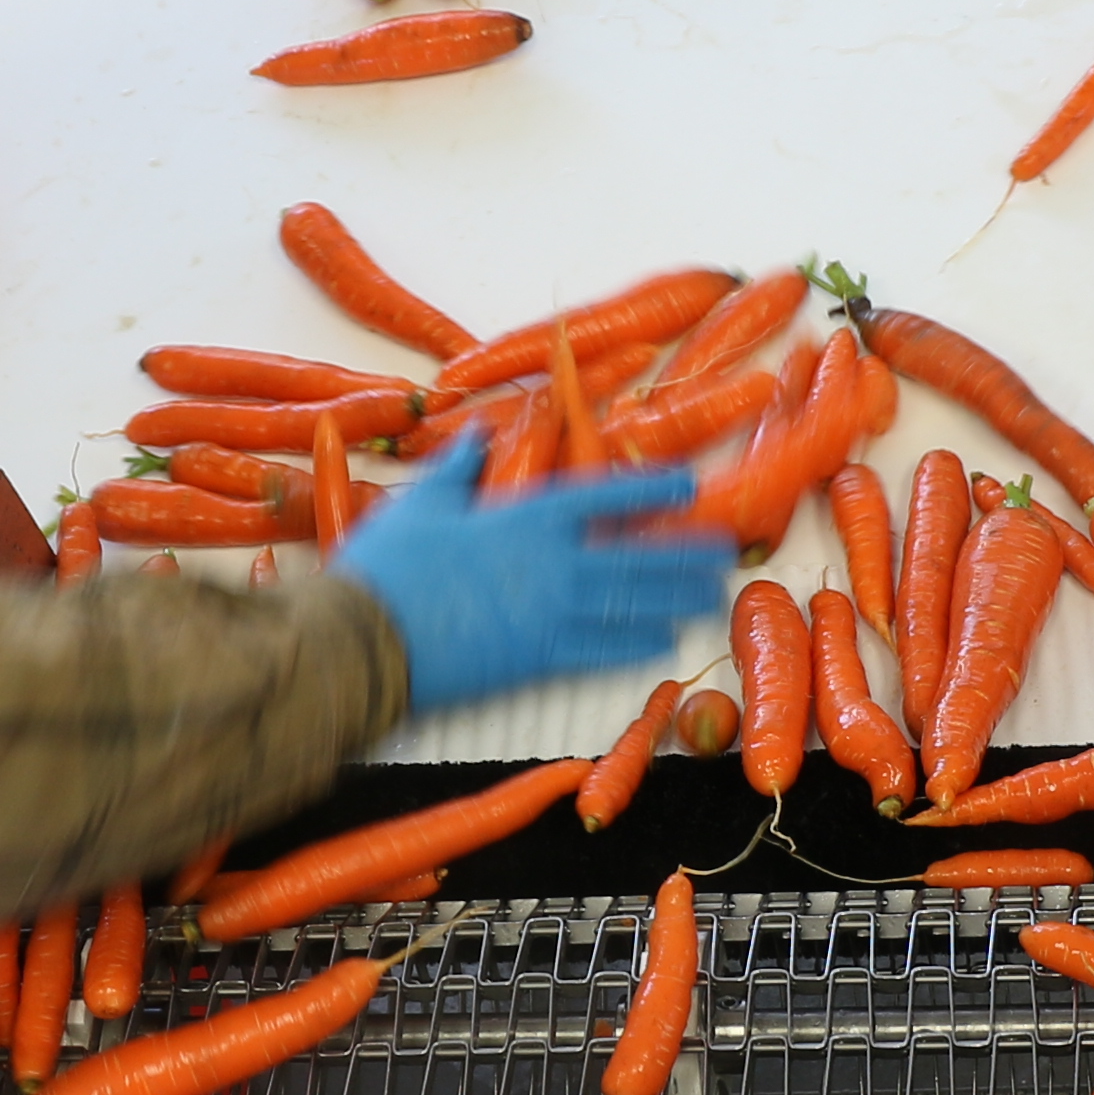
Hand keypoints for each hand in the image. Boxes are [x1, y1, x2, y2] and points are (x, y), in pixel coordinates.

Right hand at [327, 428, 738, 713]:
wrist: (366, 639)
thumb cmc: (390, 565)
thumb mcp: (423, 501)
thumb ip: (458, 466)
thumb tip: (479, 433)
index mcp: (527, 517)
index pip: (605, 496)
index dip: (651, 490)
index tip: (687, 486)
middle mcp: (553, 564)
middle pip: (636, 557)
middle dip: (686, 553)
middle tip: (727, 553)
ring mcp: (551, 616)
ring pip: (631, 606)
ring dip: (676, 600)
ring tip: (711, 597)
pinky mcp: (537, 661)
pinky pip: (602, 652)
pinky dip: (636, 646)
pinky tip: (662, 643)